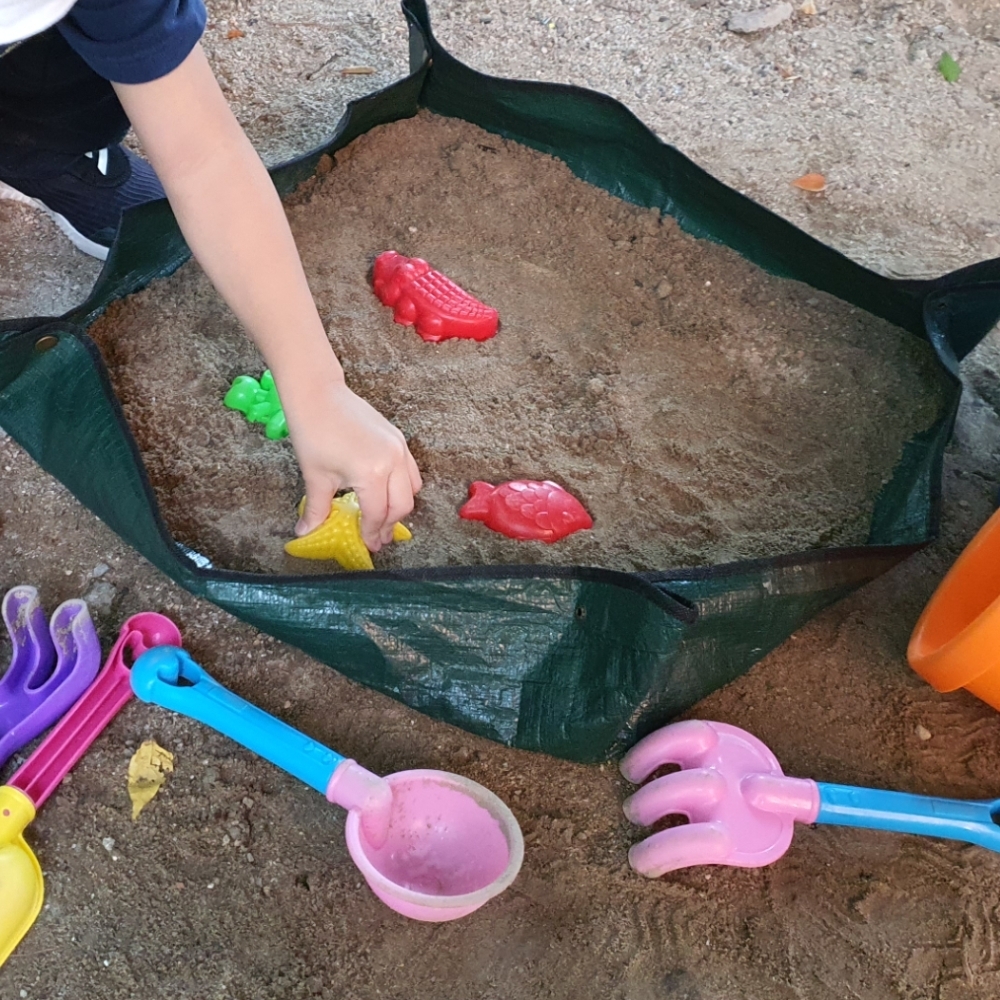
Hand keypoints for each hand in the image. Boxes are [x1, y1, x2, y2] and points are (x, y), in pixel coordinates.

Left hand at [283, 377, 421, 551]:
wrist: (317, 393)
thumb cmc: (313, 432)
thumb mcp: (315, 476)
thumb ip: (318, 509)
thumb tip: (306, 531)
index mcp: (372, 474)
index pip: (377, 513)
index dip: (371, 532)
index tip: (367, 544)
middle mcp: (393, 461)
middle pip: (401, 505)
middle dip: (389, 524)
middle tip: (378, 538)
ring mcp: (399, 448)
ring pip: (411, 488)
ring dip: (399, 506)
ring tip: (384, 517)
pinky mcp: (398, 438)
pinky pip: (410, 470)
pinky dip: (402, 486)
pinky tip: (385, 491)